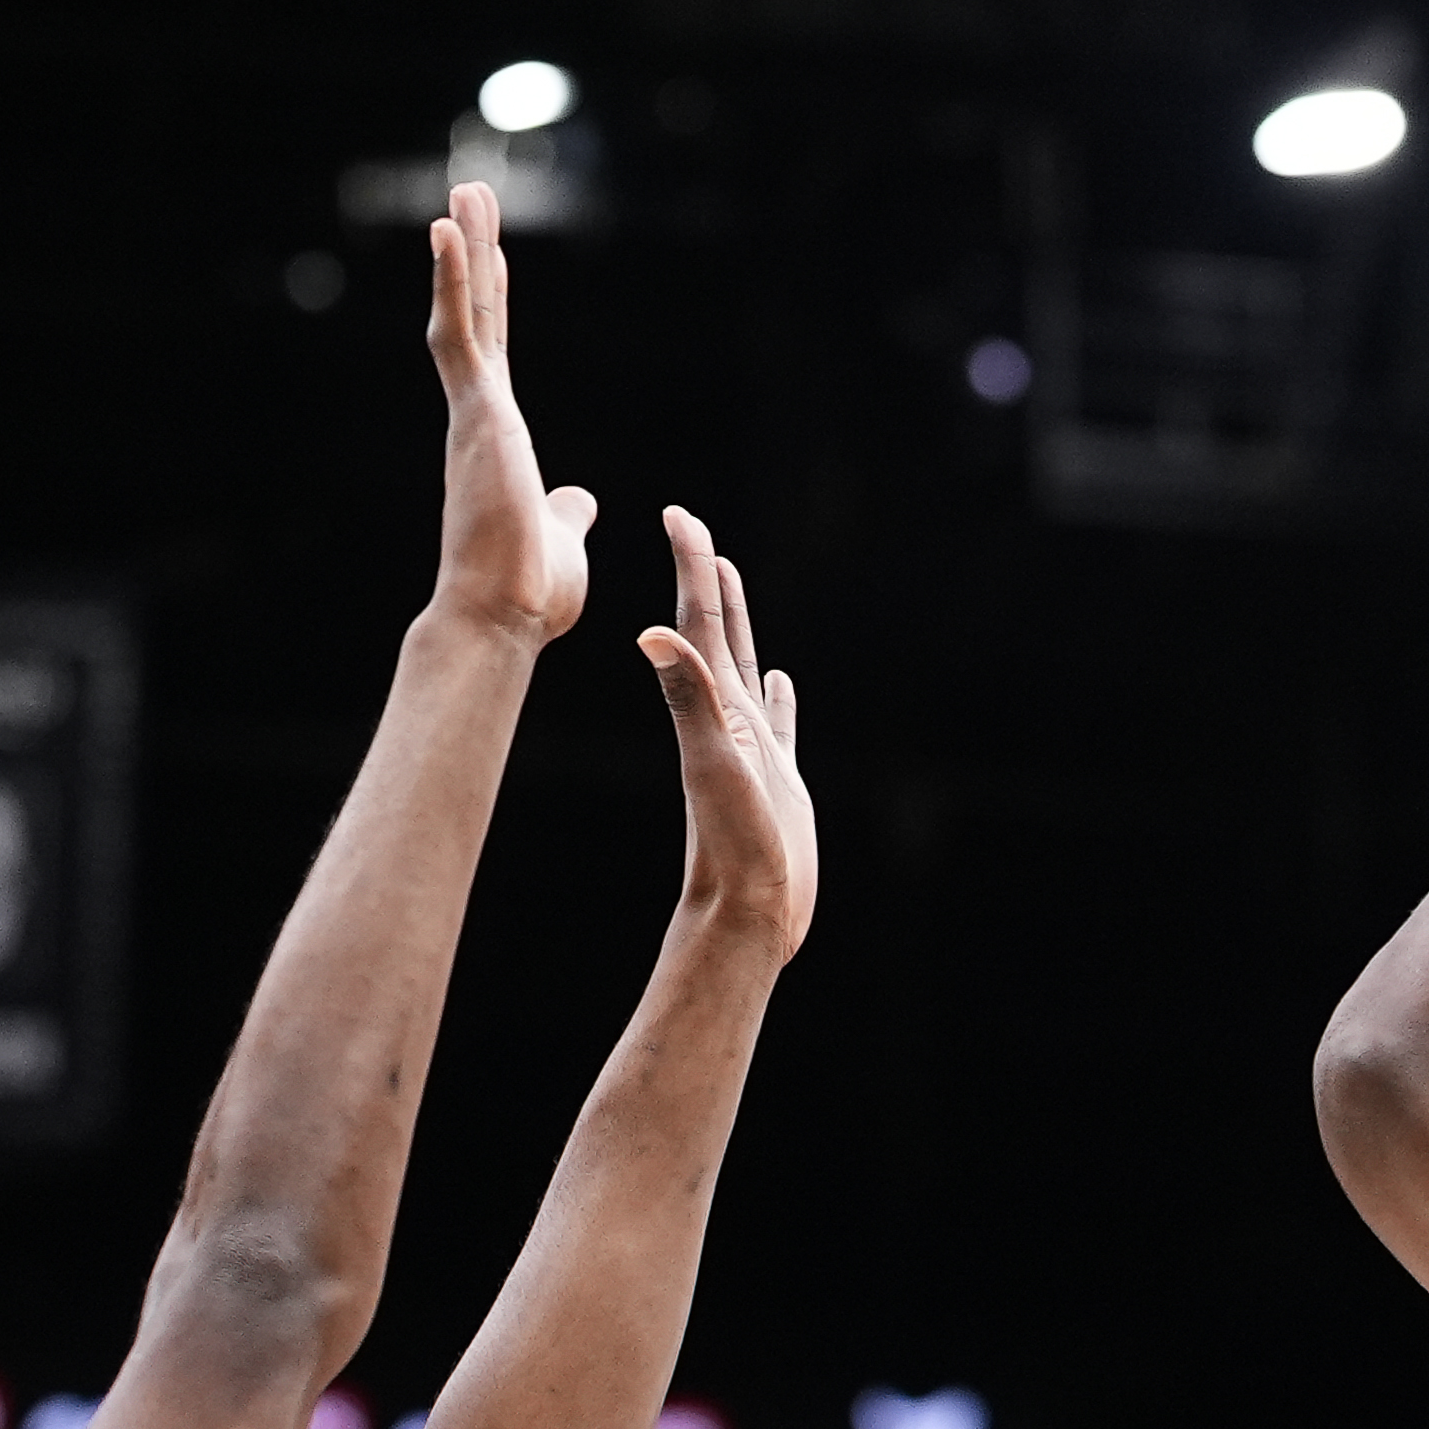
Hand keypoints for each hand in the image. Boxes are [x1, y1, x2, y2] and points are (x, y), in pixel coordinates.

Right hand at [425, 183, 597, 641]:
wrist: (504, 617)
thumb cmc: (529, 591)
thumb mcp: (561, 535)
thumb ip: (565, 511)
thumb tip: (579, 499)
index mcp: (499, 437)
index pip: (493, 352)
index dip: (490, 299)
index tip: (491, 253)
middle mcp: (479, 416)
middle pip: (476, 318)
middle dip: (474, 257)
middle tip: (470, 198)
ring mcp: (473, 412)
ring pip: (464, 314)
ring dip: (464, 253)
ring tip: (463, 195)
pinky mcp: (476, 413)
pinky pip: (460, 333)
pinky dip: (455, 281)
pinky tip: (450, 230)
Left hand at [641, 507, 814, 956]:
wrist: (746, 914)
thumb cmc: (733, 848)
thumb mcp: (714, 767)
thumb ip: (688, 702)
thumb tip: (651, 634)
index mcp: (713, 711)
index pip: (698, 625)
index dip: (691, 568)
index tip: (678, 515)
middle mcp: (726, 721)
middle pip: (713, 634)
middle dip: (705, 579)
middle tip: (694, 529)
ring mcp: (752, 748)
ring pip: (740, 668)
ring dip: (736, 622)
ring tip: (730, 581)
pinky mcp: (776, 778)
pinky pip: (777, 720)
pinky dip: (776, 693)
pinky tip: (777, 679)